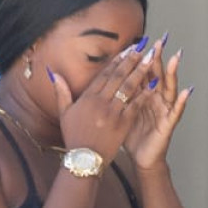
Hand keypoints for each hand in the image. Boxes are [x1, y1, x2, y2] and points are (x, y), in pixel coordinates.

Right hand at [53, 41, 161, 160]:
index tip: (128, 49)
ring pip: (129, 87)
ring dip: (141, 71)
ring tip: (151, 59)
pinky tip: (154, 84)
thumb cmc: (74, 138)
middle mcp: (100, 102)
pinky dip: (145, 94)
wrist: (84, 161)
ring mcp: (112, 113)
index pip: (105, 74)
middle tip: (143, 47)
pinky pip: (135, 105)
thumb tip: (54, 73)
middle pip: (118, 76)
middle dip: (132, 59)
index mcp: (87, 98)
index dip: (118, 60)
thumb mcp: (64, 113)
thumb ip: (61, 92)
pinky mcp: (122, 124)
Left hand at [122, 43, 189, 172]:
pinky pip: (177, 111)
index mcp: (142, 95)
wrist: (140, 158)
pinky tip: (187, 90)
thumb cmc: (130, 135)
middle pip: (156, 75)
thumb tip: (103, 80)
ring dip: (173, 73)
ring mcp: (164, 110)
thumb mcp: (120, 112)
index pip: (141, 72)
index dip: (140, 58)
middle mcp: (156, 99)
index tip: (137, 41)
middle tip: (159, 41)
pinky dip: (182, 101)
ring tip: (176, 57)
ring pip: (170, 88)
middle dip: (158, 58)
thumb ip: (116, 95)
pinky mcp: (169, 123)